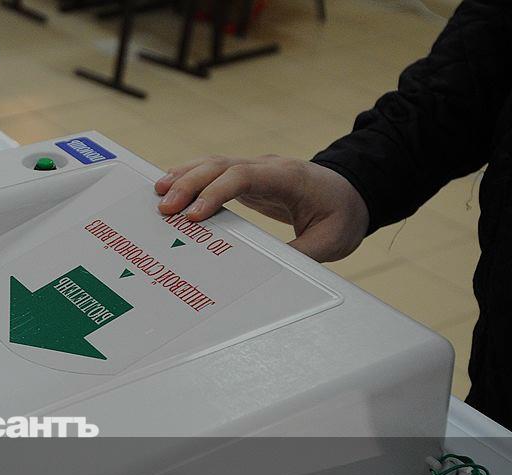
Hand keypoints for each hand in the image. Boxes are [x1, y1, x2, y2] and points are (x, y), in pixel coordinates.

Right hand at [155, 155, 369, 261]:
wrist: (355, 192)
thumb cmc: (343, 214)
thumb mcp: (331, 241)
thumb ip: (299, 255)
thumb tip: (265, 274)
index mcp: (288, 177)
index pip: (242, 177)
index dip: (215, 194)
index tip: (194, 217)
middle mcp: (268, 166)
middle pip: (220, 165)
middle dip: (189, 184)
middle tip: (164, 208)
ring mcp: (256, 168)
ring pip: (213, 163)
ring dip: (184, 176)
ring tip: (157, 192)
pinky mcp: (248, 176)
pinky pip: (215, 171)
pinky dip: (191, 177)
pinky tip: (171, 186)